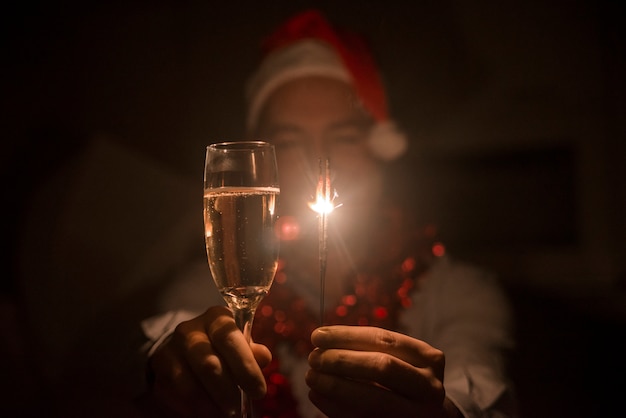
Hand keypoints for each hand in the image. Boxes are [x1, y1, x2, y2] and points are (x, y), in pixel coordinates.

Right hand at [147, 306, 271, 416]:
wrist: (184, 348)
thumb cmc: (220, 347)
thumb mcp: (239, 345)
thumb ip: (252, 352)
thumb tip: (263, 357)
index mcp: (216, 319)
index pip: (230, 339)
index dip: (245, 366)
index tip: (258, 391)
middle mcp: (190, 330)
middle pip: (208, 364)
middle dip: (226, 392)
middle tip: (237, 410)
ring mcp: (171, 349)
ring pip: (189, 384)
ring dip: (208, 404)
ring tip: (222, 413)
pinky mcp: (158, 369)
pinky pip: (173, 395)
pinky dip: (192, 409)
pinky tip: (205, 412)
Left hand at [306, 326, 460, 417]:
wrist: (431, 417)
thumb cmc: (405, 380)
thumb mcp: (400, 359)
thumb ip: (368, 349)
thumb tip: (322, 342)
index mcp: (429, 358)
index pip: (383, 340)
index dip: (347, 336)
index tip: (317, 335)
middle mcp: (429, 387)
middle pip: (381, 367)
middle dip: (342, 360)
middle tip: (313, 358)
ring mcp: (417, 415)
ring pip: (372, 400)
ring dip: (334, 386)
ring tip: (311, 377)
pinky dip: (335, 407)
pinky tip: (318, 395)